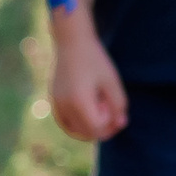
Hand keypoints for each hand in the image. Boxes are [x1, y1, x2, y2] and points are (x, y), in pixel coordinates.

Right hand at [48, 27, 127, 143]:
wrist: (72, 42)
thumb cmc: (95, 60)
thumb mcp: (112, 81)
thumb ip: (119, 104)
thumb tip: (121, 124)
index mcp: (79, 101)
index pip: (96, 128)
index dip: (109, 123)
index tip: (113, 106)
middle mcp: (64, 106)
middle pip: (86, 133)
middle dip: (102, 127)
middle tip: (109, 108)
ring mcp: (56, 105)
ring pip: (74, 131)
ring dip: (89, 127)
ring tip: (99, 108)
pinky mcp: (54, 101)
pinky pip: (65, 123)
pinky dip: (77, 124)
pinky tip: (88, 113)